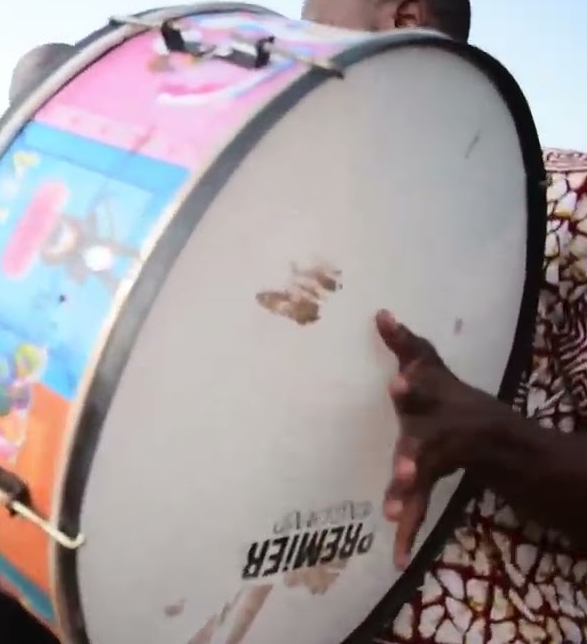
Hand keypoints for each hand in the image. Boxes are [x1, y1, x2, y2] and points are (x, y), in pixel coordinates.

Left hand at [374, 309, 504, 569]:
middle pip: (424, 443)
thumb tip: (380, 312)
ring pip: (422, 482)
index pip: (421, 388)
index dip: (411, 384)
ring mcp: (435, 463)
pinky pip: (419, 512)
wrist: (492, 437)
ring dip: (408, 496)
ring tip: (392, 513)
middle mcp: (436, 432)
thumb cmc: (448, 395)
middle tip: (402, 466)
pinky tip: (397, 560)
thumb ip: (406, 343)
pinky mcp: (429, 487)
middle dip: (413, 454)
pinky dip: (408, 535)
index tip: (398, 381)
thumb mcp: (431, 367)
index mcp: (433, 401)